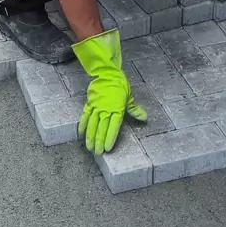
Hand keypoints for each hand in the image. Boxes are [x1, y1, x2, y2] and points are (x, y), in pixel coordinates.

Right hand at [72, 29, 146, 154]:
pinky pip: (85, 115)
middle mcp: (105, 109)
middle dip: (99, 141)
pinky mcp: (89, 103)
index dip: (110, 137)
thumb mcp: (129, 97)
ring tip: (89, 147)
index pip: (113, 126)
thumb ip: (134, 109)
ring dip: (90, 136)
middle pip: (101, 128)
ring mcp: (96, 106)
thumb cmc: (120, 86)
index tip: (107, 148)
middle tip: (97, 153)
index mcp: (117, 109)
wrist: (107, 73)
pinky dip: (83, 125)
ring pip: (92, 124)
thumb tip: (144, 118)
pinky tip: (81, 134)